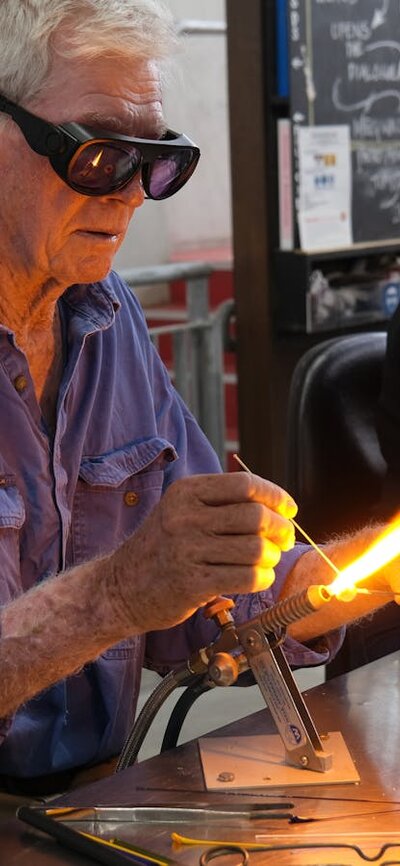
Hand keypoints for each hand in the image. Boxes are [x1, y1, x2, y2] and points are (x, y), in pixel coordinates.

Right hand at [110, 472, 296, 631]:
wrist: (119, 588)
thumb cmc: (160, 549)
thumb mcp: (180, 510)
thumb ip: (220, 502)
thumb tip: (275, 505)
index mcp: (186, 492)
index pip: (245, 485)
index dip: (275, 496)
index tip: (288, 509)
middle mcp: (185, 517)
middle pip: (255, 516)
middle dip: (280, 528)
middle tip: (284, 539)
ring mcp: (187, 551)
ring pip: (256, 548)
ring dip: (272, 557)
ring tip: (267, 561)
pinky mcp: (192, 584)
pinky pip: (247, 577)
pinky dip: (262, 578)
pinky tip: (257, 578)